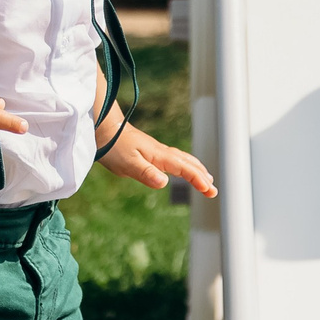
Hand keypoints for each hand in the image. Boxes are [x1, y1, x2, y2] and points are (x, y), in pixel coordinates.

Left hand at [98, 121, 217, 196]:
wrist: (105, 128)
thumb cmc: (114, 147)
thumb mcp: (128, 164)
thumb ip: (147, 173)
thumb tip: (164, 183)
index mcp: (160, 156)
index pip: (185, 169)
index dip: (198, 180)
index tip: (210, 191)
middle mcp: (162, 153)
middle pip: (189, 163)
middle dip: (203, 176)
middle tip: (213, 191)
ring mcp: (157, 151)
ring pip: (184, 160)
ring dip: (197, 170)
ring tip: (207, 179)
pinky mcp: (151, 152)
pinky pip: (176, 159)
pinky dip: (186, 165)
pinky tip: (182, 169)